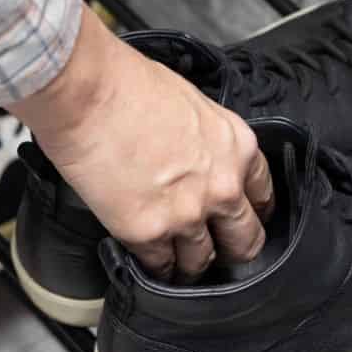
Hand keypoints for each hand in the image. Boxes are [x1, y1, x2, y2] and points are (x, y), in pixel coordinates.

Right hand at [8, 8, 273, 282]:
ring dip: (190, 264)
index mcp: (237, 147)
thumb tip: (192, 158)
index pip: (263, 196)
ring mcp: (186, 214)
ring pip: (202, 260)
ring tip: (178, 264)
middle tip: (218, 254)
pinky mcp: (147, 232)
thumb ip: (204, 141)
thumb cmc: (127, 84)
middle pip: (245, 240)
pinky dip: (154, 268)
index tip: (239, 220)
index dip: (251, 213)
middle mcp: (221, 186)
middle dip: (232, 250)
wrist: (88, 92)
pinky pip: (160, 266)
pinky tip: (149, 263)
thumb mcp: (191, 103)